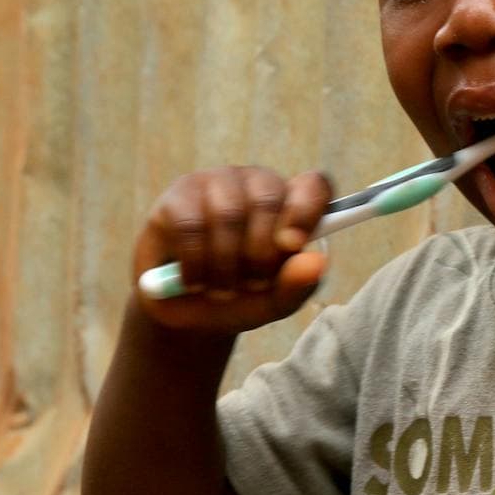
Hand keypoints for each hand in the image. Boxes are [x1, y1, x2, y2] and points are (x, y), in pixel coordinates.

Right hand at [133, 167, 333, 332]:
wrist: (184, 313)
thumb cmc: (239, 298)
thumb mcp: (272, 303)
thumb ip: (298, 285)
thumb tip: (316, 261)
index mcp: (291, 202)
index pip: (314, 185)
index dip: (306, 210)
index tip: (291, 246)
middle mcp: (256, 182)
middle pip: (268, 199)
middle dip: (260, 253)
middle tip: (252, 286)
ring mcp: (216, 182)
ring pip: (228, 214)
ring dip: (225, 264)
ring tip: (221, 290)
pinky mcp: (178, 195)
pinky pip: (191, 225)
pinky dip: (195, 264)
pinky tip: (194, 282)